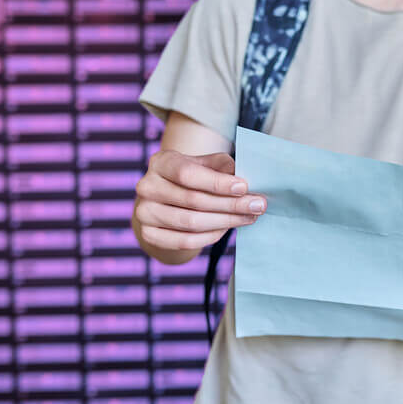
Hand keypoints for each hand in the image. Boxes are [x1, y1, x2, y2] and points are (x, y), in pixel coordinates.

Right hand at [134, 149, 266, 249]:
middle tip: (258, 206)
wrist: (166, 203)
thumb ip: (223, 167)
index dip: (217, 183)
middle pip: (193, 200)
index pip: (187, 174)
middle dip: (230, 205)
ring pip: (191, 222)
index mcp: (161, 162)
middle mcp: (147, 186)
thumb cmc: (193, 179)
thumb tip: (246, 178)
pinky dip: (211, 236)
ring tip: (249, 217)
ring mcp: (144, 212)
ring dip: (225, 221)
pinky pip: (185, 240)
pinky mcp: (149, 234)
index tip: (244, 187)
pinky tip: (228, 228)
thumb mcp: (206, 166)